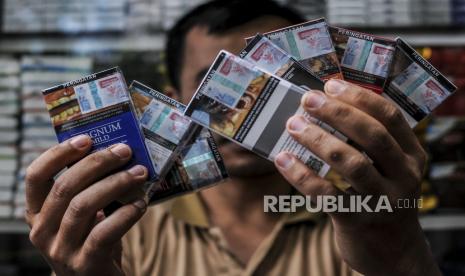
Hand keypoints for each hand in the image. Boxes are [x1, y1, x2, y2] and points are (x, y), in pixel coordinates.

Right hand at [25, 135, 147, 275]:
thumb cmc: (90, 238)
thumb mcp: (82, 213)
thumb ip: (88, 188)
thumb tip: (116, 152)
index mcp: (37, 212)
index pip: (35, 176)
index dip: (58, 154)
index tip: (86, 139)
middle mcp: (42, 230)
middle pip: (65, 186)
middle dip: (98, 163)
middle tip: (125, 151)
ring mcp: (61, 249)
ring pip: (84, 206)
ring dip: (116, 184)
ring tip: (140, 173)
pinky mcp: (85, 264)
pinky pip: (104, 232)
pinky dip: (126, 214)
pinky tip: (142, 203)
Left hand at [274, 80, 439, 275]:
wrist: (391, 253)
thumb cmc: (380, 199)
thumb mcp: (387, 170)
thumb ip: (367, 144)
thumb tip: (323, 108)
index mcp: (411, 155)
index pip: (390, 117)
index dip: (359, 98)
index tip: (331, 85)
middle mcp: (403, 176)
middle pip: (372, 135)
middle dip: (338, 113)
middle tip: (308, 100)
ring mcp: (383, 200)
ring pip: (351, 163)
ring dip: (318, 139)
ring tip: (293, 124)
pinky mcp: (358, 220)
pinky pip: (326, 194)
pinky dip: (301, 174)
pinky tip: (283, 159)